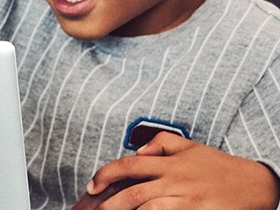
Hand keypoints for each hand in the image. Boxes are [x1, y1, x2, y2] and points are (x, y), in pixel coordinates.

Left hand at [74, 132, 279, 208]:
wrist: (255, 185)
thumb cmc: (219, 167)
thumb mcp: (190, 147)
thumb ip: (161, 143)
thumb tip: (137, 149)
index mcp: (169, 163)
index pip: (128, 165)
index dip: (105, 174)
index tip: (91, 186)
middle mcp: (175, 181)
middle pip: (133, 192)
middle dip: (109, 203)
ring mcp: (186, 199)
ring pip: (147, 208)